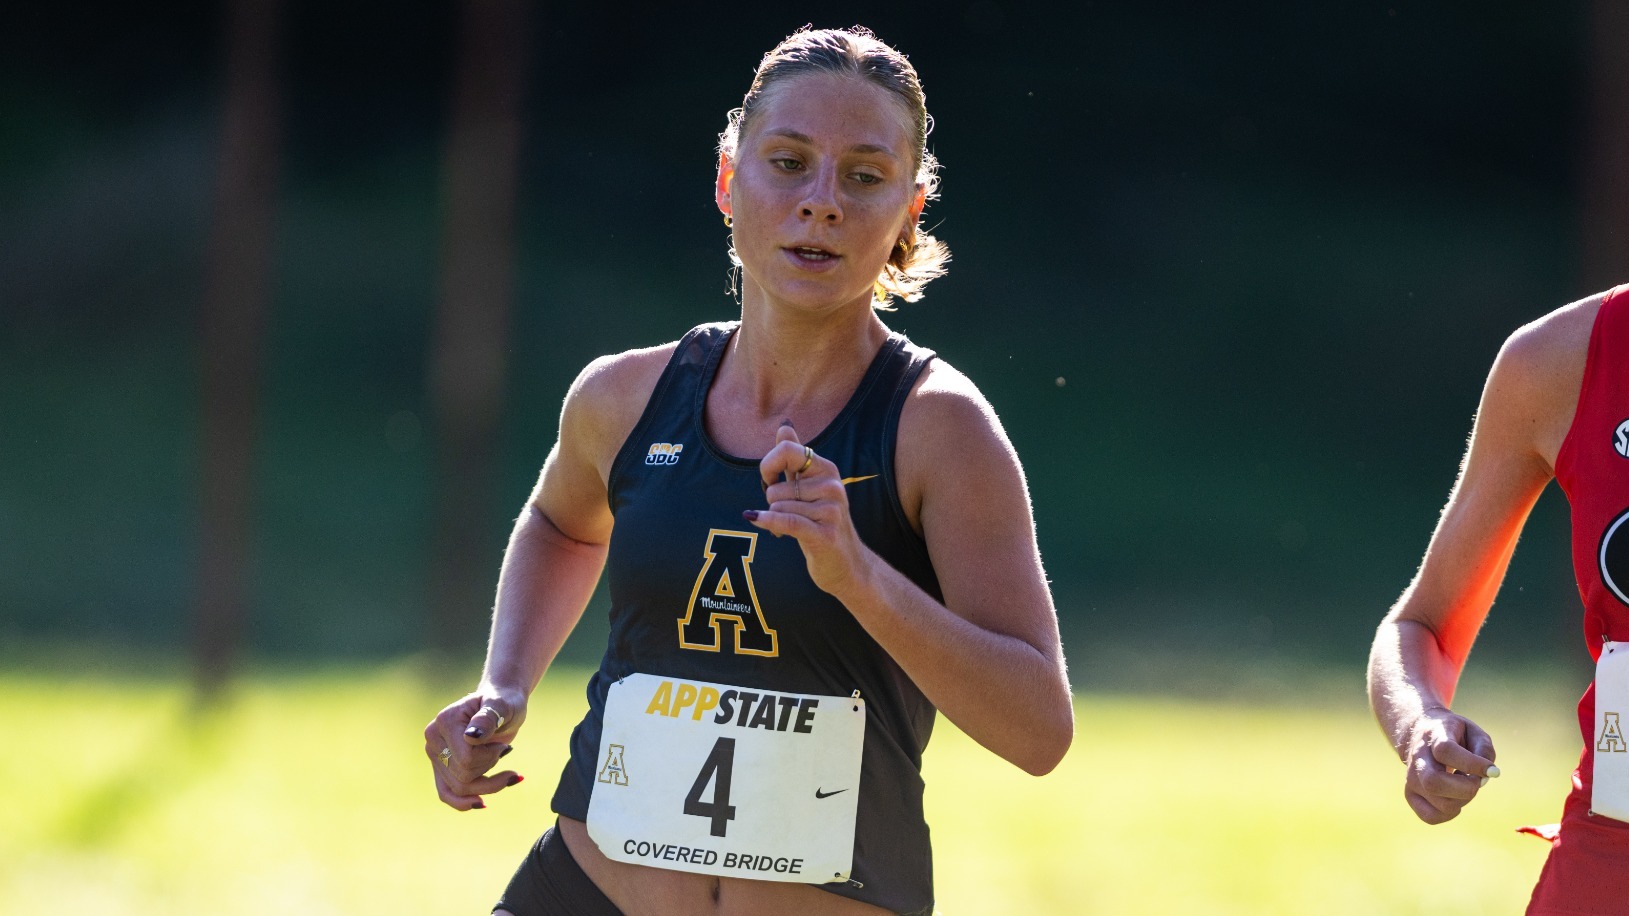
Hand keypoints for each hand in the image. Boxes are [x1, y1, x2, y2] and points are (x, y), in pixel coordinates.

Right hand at [424, 687, 526, 810]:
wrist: (500, 706)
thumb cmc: (504, 703)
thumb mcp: (503, 706)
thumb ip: (488, 718)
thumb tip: (472, 736)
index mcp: (444, 721)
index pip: (466, 758)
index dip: (491, 757)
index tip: (505, 746)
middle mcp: (433, 739)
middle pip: (463, 777)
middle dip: (491, 769)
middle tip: (504, 752)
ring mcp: (435, 755)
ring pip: (460, 789)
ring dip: (489, 785)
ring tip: (507, 773)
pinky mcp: (441, 768)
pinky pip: (447, 795)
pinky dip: (466, 802)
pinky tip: (483, 803)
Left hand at [743, 421, 869, 596]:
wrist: (847, 564)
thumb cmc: (821, 522)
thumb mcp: (809, 487)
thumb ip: (795, 457)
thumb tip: (784, 426)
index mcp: (827, 469)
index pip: (786, 451)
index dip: (768, 466)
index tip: (769, 481)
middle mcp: (832, 486)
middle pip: (775, 486)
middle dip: (772, 502)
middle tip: (788, 514)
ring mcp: (831, 510)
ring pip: (778, 506)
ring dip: (776, 519)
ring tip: (795, 528)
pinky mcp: (825, 534)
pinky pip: (786, 521)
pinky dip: (767, 521)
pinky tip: (756, 520)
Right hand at [1402, 706, 1498, 823]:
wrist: (1418, 734)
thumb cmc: (1454, 736)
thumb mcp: (1473, 732)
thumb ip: (1484, 750)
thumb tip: (1488, 774)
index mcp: (1433, 735)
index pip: (1445, 751)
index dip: (1472, 764)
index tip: (1493, 770)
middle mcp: (1417, 757)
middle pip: (1433, 782)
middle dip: (1466, 789)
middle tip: (1477, 782)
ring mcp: (1410, 778)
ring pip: (1439, 803)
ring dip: (1463, 801)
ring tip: (1464, 787)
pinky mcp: (1410, 794)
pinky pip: (1430, 816)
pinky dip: (1450, 814)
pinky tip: (1454, 799)